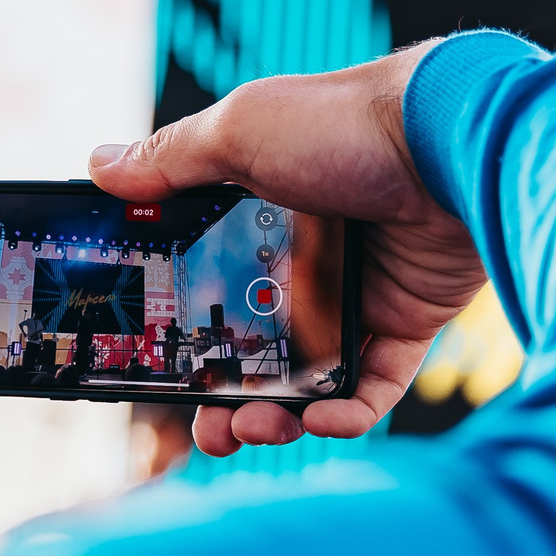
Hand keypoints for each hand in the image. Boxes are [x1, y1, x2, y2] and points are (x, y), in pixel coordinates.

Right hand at [89, 43, 484, 457]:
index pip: (204, 282)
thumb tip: (100, 168)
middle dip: (223, 397)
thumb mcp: (241, 132)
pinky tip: (322, 422)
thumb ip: (171, 160)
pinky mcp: (404, 320)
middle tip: (208, 429)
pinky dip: (346, 412)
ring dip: (276, 414)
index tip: (153, 365)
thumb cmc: (345, 125)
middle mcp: (303, 256)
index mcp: (258, 211)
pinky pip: (370, 384)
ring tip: (256, 429)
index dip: (180, 331)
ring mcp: (355, 291)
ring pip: (305, 375)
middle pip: (250, 344)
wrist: (455, 142)